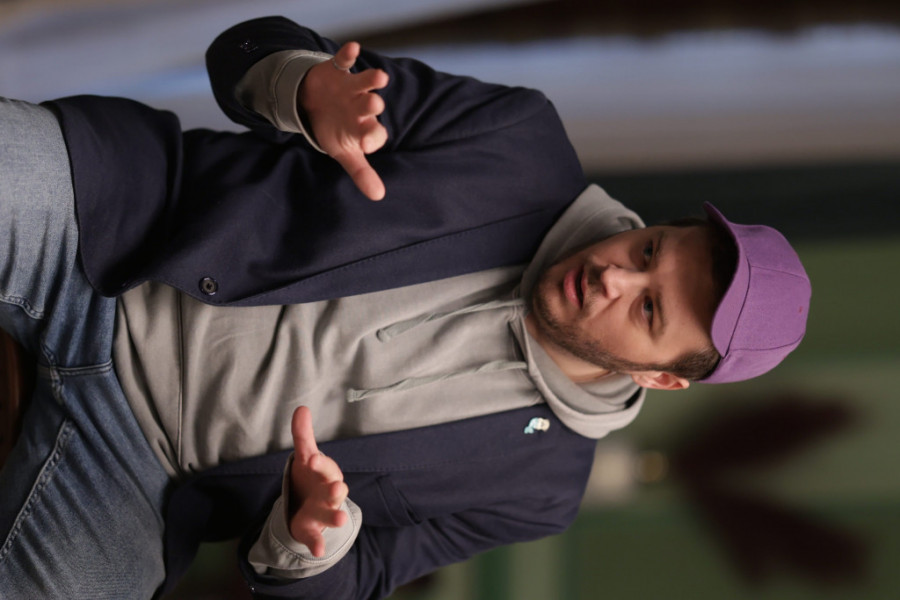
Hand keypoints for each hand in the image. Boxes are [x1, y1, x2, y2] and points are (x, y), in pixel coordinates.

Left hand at [288, 406, 348, 556]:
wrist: (307, 504)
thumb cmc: (310, 477)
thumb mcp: (304, 456)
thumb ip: (303, 434)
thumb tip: (301, 408)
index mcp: (326, 474)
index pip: (326, 467)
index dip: (320, 464)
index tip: (311, 459)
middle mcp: (328, 493)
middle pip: (335, 491)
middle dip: (336, 490)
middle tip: (338, 488)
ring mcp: (322, 513)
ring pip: (331, 514)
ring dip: (336, 516)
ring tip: (340, 520)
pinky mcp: (312, 529)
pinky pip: (317, 538)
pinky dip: (318, 544)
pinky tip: (318, 551)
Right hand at [300, 42, 388, 200]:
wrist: (316, 104)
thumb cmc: (336, 131)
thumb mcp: (346, 154)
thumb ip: (362, 173)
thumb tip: (379, 196)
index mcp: (364, 128)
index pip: (373, 134)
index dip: (372, 136)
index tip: (366, 141)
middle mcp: (362, 107)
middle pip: (371, 106)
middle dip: (372, 106)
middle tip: (374, 105)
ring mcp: (351, 88)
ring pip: (365, 83)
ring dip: (371, 80)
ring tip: (380, 77)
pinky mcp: (338, 71)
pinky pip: (345, 60)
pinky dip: (348, 54)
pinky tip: (353, 48)